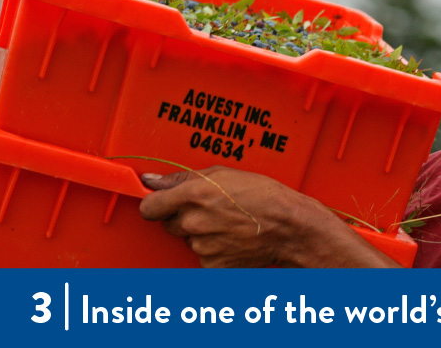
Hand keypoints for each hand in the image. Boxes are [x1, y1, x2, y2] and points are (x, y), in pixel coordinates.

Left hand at [139, 166, 398, 267]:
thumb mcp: (224, 174)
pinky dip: (215, 250)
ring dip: (202, 233)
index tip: (163, 203)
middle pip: (169, 224)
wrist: (291, 228)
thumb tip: (150, 180)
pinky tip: (234, 240)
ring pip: (189, 241)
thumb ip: (181, 178)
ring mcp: (202, 247)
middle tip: (212, 211)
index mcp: (193, 195)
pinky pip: (203, 257)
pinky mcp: (212, 266)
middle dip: (185, 217)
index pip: (148, 207)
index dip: (156, 205)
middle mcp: (193, 222)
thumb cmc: (264, 196)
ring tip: (230, 224)